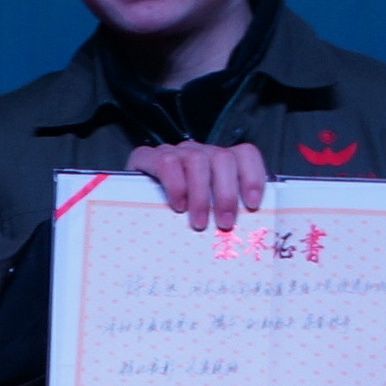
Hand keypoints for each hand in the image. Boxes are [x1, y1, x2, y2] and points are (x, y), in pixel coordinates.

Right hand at [127, 140, 267, 231]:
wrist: (132, 210)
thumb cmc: (177, 216)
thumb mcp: (206, 213)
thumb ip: (226, 215)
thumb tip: (250, 232)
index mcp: (219, 162)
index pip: (245, 154)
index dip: (253, 176)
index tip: (253, 204)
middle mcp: (199, 153)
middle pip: (223, 158)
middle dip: (226, 194)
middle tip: (225, 223)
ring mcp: (175, 153)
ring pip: (197, 160)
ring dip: (201, 195)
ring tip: (199, 223)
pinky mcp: (148, 157)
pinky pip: (167, 162)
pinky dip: (176, 186)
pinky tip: (177, 206)